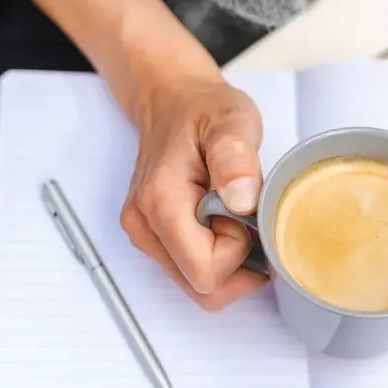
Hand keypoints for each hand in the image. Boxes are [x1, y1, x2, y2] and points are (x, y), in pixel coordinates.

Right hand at [120, 74, 268, 309]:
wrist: (173, 100)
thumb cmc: (204, 110)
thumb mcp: (231, 120)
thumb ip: (235, 157)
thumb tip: (241, 199)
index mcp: (160, 203)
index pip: (206, 272)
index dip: (238, 251)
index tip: (244, 211)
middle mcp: (143, 226)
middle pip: (202, 287)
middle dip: (236, 262)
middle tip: (243, 214)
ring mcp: (144, 235)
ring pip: (198, 284)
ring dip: (228, 260)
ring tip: (233, 213)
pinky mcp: (152, 237)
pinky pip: (192, 270)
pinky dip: (217, 255)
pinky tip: (223, 220)